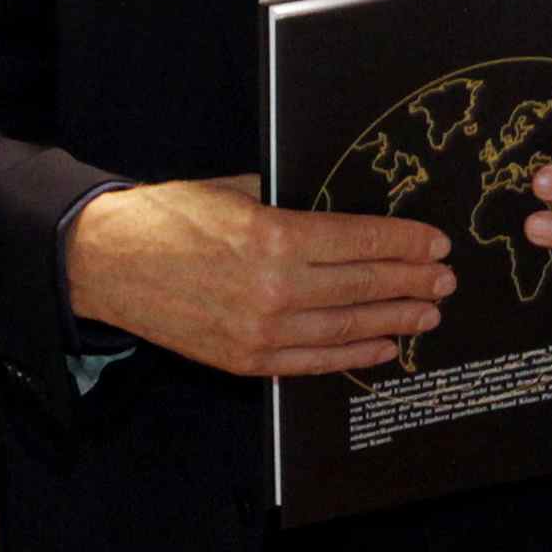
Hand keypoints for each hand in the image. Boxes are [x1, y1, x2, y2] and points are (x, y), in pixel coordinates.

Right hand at [63, 176, 451, 380]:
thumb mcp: (234, 190)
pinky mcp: (246, 359)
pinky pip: (316, 361)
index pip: (361, 240)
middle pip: (364, 286)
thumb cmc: (168, 218)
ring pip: (348, 327)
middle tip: (445, 280)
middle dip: (412, 282)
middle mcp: (275, 288)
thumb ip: (289, 201)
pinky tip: (385, 346)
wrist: (106, 262)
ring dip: (396, 319)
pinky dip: (356, 355)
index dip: (405, 243)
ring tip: (428, 313)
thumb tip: (339, 209)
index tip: (435, 244)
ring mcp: (261, 330)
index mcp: (274, 236)